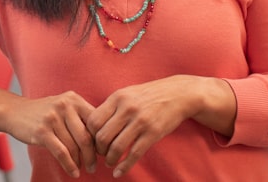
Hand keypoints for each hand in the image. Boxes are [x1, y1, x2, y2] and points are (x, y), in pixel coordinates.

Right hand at [0, 91, 97, 177]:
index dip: (102, 140)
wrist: (14, 111)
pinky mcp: (42, 131)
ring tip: (83, 169)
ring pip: (74, 147)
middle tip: (94, 166)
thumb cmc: (43, 113)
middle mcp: (65, 106)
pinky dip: (69, 165)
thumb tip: (103, 140)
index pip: (95, 123)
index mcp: (74, 99)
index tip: (103, 153)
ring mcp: (52, 118)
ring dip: (80, 162)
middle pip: (86, 137)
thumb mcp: (63, 106)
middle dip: (92, 156)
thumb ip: (81, 117)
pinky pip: (61, 153)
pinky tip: (73, 172)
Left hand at [86, 76, 201, 177]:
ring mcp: (141, 121)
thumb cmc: (148, 95)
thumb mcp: (127, 94)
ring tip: (110, 163)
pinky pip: (134, 154)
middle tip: (101, 154)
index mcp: (117, 98)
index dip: (90, 136)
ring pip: (116, 147)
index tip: (93, 142)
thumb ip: (111, 107)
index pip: (93, 121)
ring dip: (109, 160)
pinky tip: (119, 173)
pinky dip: (124, 167)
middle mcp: (127, 109)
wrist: (178, 94)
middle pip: (102, 136)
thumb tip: (92, 126)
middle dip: (98, 150)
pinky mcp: (153, 133)